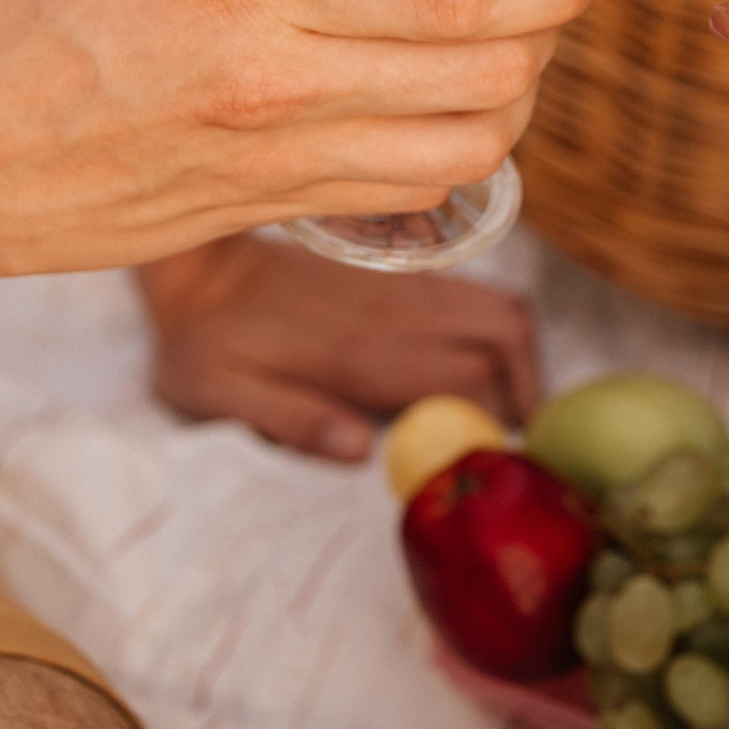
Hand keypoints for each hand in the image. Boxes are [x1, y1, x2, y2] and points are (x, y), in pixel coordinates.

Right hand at [0, 0, 606, 299]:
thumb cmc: (33, 17)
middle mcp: (277, 85)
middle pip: (492, 78)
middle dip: (550, 32)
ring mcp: (279, 166)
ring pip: (472, 151)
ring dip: (514, 98)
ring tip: (498, 47)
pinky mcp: (272, 218)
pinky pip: (414, 194)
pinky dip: (459, 150)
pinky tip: (438, 104)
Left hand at [136, 234, 540, 460]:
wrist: (200, 266)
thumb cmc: (205, 343)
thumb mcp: (219, 392)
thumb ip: (289, 419)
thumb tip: (361, 451)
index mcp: (360, 349)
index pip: (469, 377)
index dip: (496, 422)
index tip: (498, 462)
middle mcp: (397, 310)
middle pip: (507, 334)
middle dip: (529, 389)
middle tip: (516, 440)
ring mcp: (406, 287)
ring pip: (504, 309)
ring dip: (523, 360)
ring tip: (508, 411)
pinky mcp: (403, 277)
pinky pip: (479, 295)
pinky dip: (501, 333)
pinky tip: (480, 371)